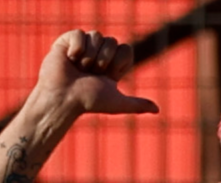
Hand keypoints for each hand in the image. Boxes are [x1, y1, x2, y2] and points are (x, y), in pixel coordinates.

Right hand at [35, 29, 158, 115]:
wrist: (64, 99)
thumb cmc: (89, 102)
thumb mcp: (117, 103)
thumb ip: (137, 105)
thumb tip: (157, 110)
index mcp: (111, 64)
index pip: (126, 49)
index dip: (118, 62)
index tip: (108, 76)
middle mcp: (98, 54)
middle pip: (112, 41)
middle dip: (104, 59)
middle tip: (90, 74)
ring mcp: (83, 46)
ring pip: (97, 35)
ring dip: (90, 56)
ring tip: (79, 68)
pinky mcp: (66, 41)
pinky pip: (80, 33)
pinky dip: (77, 47)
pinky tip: (69, 59)